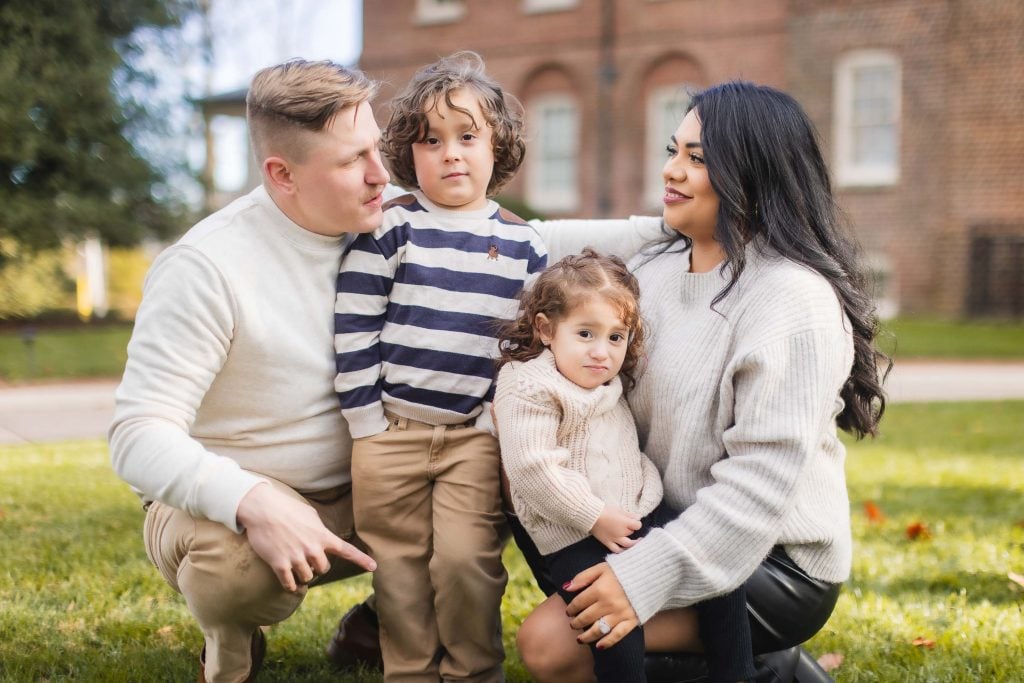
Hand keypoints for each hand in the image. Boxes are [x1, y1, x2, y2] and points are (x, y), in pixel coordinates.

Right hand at [236, 483, 376, 591]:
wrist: (263, 509)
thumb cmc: (286, 509)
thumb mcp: (310, 515)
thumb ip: (320, 530)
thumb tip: (324, 539)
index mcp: (322, 536)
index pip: (346, 551)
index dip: (361, 560)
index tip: (374, 567)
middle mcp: (312, 549)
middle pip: (323, 569)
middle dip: (316, 566)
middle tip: (306, 559)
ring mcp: (296, 557)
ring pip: (307, 578)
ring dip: (302, 575)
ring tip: (295, 566)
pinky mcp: (280, 564)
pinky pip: (289, 584)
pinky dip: (290, 586)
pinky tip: (288, 582)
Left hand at [565, 562, 638, 648]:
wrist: (649, 574)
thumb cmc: (623, 570)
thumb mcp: (601, 567)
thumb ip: (583, 577)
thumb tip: (566, 587)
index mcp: (600, 589)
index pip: (579, 603)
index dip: (571, 608)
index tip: (569, 611)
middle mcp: (608, 603)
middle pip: (586, 618)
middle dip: (576, 623)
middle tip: (573, 624)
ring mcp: (620, 614)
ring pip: (598, 629)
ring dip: (586, 636)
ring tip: (580, 638)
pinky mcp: (631, 621)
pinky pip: (617, 635)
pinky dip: (607, 642)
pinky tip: (598, 646)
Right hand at [590, 505, 640, 552]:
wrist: (591, 515)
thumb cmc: (604, 510)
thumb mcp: (618, 509)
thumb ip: (629, 514)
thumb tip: (637, 517)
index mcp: (625, 522)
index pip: (638, 525)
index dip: (637, 523)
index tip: (634, 521)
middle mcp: (621, 532)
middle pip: (631, 533)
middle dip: (631, 530)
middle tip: (629, 527)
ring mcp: (615, 539)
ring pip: (628, 544)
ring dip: (632, 543)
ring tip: (634, 542)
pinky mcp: (607, 542)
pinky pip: (616, 549)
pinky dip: (621, 550)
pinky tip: (623, 549)